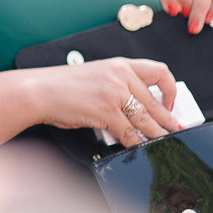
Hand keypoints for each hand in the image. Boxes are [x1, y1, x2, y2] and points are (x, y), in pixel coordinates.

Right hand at [31, 58, 179, 147]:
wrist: (38, 91)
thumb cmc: (61, 86)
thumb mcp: (96, 76)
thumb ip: (118, 88)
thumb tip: (137, 109)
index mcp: (119, 65)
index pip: (159, 72)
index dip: (170, 90)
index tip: (170, 102)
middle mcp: (120, 76)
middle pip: (155, 102)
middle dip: (167, 120)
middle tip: (174, 129)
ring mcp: (115, 94)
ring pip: (147, 120)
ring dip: (157, 134)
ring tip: (162, 142)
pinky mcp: (107, 112)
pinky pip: (130, 133)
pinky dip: (136, 143)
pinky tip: (138, 147)